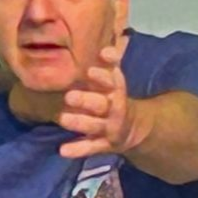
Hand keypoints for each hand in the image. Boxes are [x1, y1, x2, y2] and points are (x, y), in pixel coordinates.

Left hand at [57, 44, 139, 159]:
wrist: (135, 128)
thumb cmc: (115, 98)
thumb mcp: (115, 79)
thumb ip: (111, 62)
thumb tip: (108, 47)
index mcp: (116, 91)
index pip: (113, 82)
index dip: (102, 77)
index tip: (89, 71)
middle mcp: (115, 109)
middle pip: (102, 104)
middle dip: (87, 100)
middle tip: (69, 96)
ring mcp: (110, 128)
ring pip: (96, 126)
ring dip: (80, 122)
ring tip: (63, 119)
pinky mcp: (105, 144)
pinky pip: (92, 147)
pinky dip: (78, 150)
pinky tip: (63, 150)